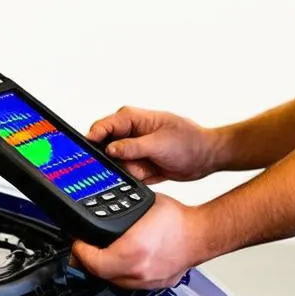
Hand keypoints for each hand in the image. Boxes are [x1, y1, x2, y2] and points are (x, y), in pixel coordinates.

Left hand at [71, 193, 204, 289]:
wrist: (201, 234)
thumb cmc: (177, 219)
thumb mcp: (141, 206)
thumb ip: (118, 213)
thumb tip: (102, 211)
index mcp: (132, 251)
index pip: (92, 261)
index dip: (80, 251)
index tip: (78, 243)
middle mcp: (138, 271)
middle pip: (100, 275)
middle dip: (88, 262)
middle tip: (84, 250)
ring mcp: (146, 282)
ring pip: (113, 283)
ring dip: (104, 270)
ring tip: (100, 255)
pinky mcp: (155, 285)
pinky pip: (130, 285)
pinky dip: (121, 275)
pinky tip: (122, 262)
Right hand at [87, 106, 218, 184]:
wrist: (206, 157)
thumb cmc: (188, 141)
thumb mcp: (159, 144)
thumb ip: (132, 147)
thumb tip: (109, 149)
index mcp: (132, 118)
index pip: (103, 126)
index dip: (93, 138)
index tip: (88, 153)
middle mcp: (129, 132)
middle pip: (104, 148)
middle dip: (115, 161)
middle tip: (131, 164)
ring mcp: (133, 149)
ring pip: (116, 164)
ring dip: (130, 170)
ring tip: (149, 168)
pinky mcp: (138, 163)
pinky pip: (127, 174)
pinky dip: (137, 177)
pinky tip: (152, 172)